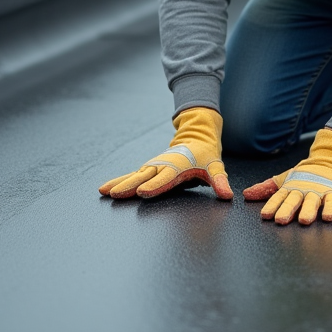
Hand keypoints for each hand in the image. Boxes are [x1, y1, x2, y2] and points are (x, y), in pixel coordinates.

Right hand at [99, 107, 232, 199]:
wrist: (196, 136)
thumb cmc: (206, 155)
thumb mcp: (216, 166)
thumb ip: (220, 181)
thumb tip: (228, 195)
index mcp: (178, 167)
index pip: (165, 178)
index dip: (155, 185)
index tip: (143, 192)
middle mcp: (162, 166)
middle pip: (143, 177)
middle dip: (129, 186)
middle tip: (115, 195)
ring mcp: (153, 166)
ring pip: (134, 176)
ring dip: (119, 183)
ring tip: (104, 191)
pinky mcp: (149, 169)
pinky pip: (132, 176)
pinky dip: (118, 181)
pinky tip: (106, 189)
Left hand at [243, 128, 331, 224]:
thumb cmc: (307, 174)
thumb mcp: (285, 180)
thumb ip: (266, 189)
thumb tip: (246, 194)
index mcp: (291, 187)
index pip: (279, 197)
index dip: (272, 205)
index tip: (265, 215)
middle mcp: (303, 189)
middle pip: (294, 200)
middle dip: (287, 210)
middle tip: (281, 219)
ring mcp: (319, 191)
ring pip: (312, 202)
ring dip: (308, 210)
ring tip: (304, 220)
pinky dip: (330, 208)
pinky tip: (327, 217)